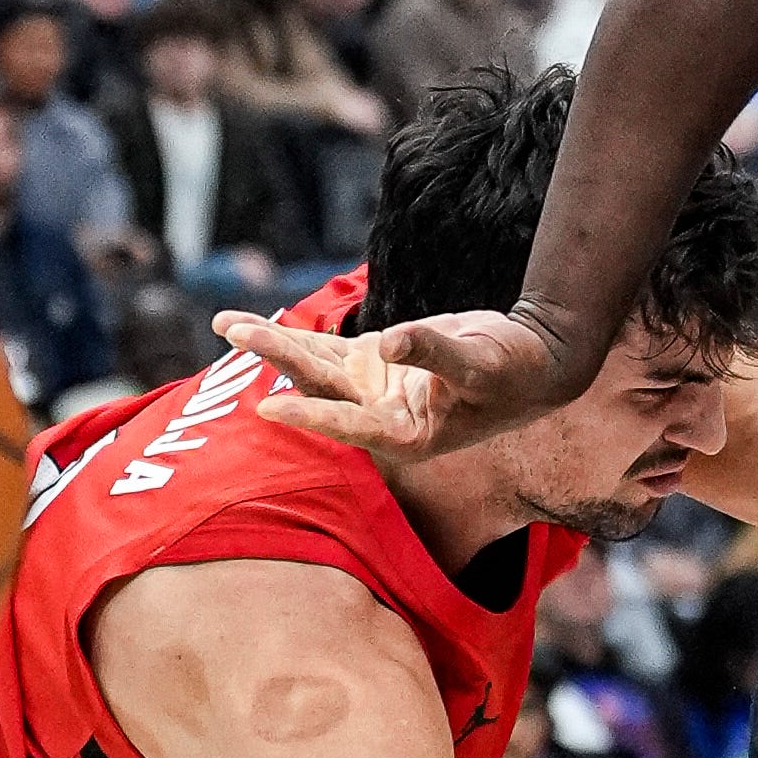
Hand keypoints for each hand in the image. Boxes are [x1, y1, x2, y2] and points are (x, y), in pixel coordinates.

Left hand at [223, 302, 573, 457]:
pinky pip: (322, 347)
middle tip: (237, 332)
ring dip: (271, 344)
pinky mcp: (371, 362)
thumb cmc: (513, 372)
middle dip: (277, 358)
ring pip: (312, 364)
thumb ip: (432, 353)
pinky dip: (290, 336)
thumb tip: (388, 341)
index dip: (312, 417)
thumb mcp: (480, 364)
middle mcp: (379, 416)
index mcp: (406, 435)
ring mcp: (371, 389)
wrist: (531, 362)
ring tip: (225, 323)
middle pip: (319, 385)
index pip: (351, 426)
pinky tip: (249, 326)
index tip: (270, 410)